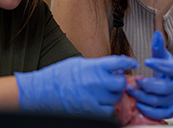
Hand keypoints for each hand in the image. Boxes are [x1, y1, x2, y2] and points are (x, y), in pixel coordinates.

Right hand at [15, 55, 137, 116]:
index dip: (128, 62)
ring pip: (116, 97)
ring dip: (115, 95)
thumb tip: (112, 68)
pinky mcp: (90, 111)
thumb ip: (97, 65)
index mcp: (92, 66)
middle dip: (120, 81)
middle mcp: (94, 82)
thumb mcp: (78, 63)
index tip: (132, 63)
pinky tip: (103, 104)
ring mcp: (93, 98)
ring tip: (106, 92)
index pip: (118, 62)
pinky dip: (109, 108)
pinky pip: (109, 112)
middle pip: (121, 82)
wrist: (41, 92)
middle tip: (115, 81)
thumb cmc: (56, 76)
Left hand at [126, 31, 172, 119]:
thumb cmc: (168, 73)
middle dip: (147, 85)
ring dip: (143, 97)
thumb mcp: (164, 59)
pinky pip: (159, 114)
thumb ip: (159, 47)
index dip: (159, 65)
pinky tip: (138, 104)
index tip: (146, 61)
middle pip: (163, 88)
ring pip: (158, 101)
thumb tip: (156, 33)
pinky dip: (148, 111)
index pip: (170, 68)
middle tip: (134, 81)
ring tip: (130, 90)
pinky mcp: (170, 111)